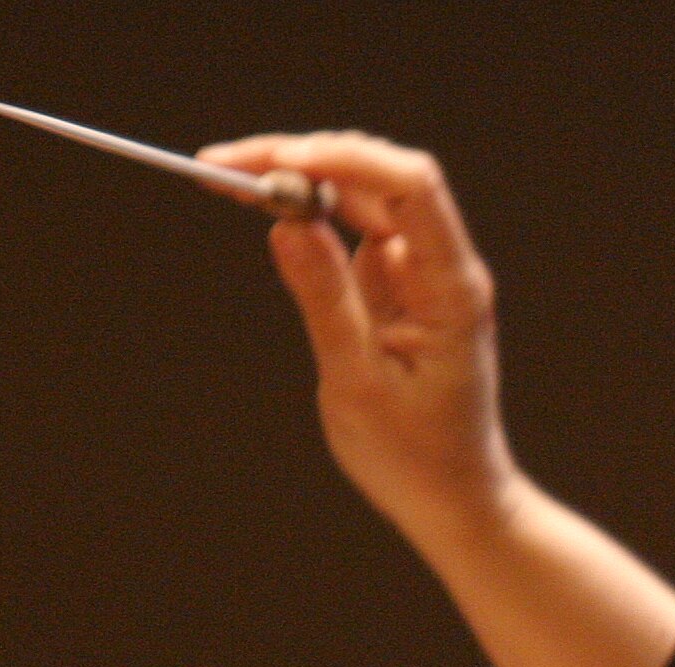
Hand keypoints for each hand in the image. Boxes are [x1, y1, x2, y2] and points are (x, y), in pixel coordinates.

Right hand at [194, 131, 515, 538]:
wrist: (454, 500)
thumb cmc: (417, 457)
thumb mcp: (359, 384)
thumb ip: (325, 300)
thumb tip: (286, 223)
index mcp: (452, 290)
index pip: (410, 187)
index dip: (344, 158)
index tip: (275, 163)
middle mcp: (443, 268)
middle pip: (378, 177)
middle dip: (302, 158)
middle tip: (220, 167)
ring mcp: (421, 273)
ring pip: (361, 194)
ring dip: (297, 177)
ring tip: (224, 178)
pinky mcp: (398, 285)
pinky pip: (352, 226)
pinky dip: (307, 210)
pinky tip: (259, 202)